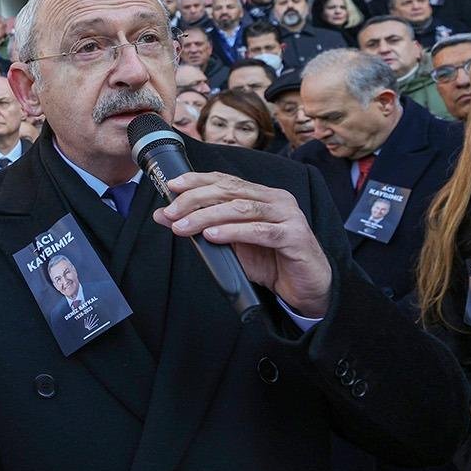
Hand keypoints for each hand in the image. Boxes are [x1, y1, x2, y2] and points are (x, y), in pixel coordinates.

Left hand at [152, 171, 332, 316]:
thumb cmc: (270, 262)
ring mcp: (288, 217)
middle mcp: (276, 200)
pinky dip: (232, 232)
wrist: (306, 289)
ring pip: (242, 208)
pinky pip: (259, 231)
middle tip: (171, 212)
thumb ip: (203, 227)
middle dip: (195, 200)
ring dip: (207, 216)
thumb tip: (164, 216)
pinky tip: (212, 236)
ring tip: (184, 226)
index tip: (172, 186)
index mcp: (262, 195)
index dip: (197, 180)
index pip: (226, 180)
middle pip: (230, 192)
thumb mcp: (231, 243)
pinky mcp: (295, 237)